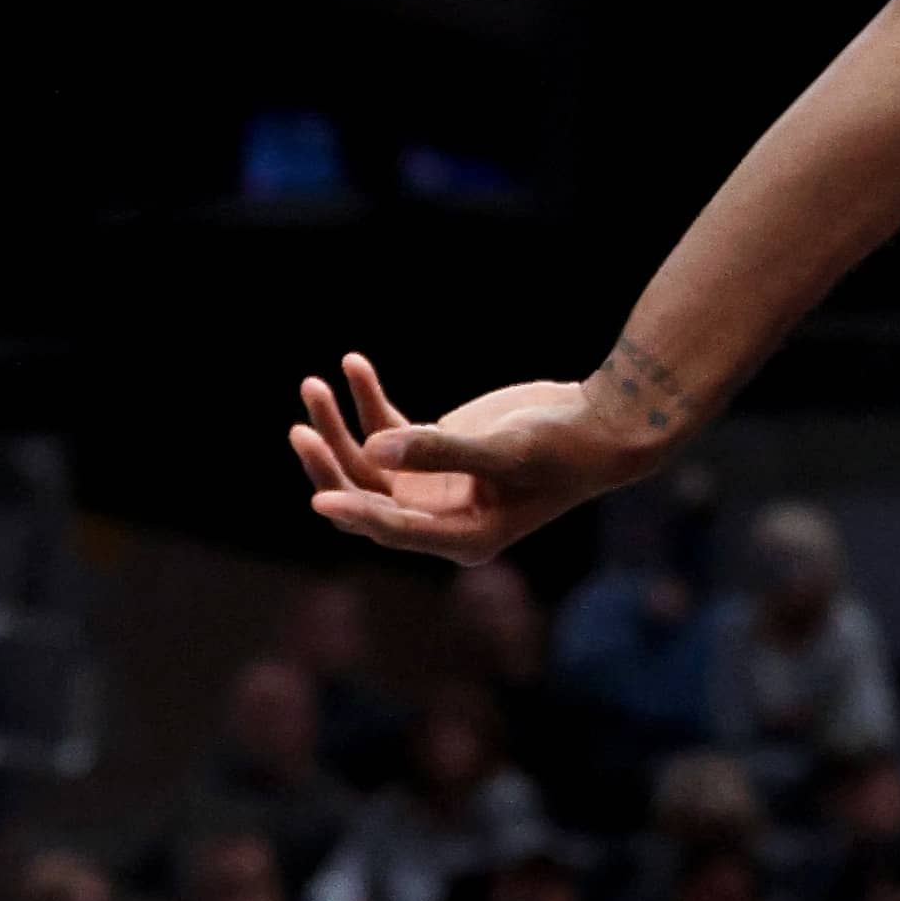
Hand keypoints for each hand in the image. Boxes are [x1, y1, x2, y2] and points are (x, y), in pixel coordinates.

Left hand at [291, 350, 657, 565]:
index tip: (319, 498)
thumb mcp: (505, 450)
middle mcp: (439, 518)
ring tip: (314, 385)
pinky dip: (368, 400)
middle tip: (303, 431)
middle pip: (368, 497)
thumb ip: (439, 449)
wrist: (597, 424)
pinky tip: (354, 364)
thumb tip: (374, 447)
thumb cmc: (563, 446)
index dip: (358, 514)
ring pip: (367, 462)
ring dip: (339, 425)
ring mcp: (432, 486)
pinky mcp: (433, 452)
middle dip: (333, 465)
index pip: (396, 529)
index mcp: (462, 536)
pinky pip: (387, 429)